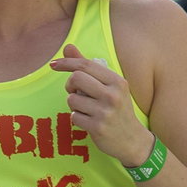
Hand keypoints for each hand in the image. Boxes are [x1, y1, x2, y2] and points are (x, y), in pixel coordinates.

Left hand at [49, 44, 152, 166]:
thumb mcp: (109, 86)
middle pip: (76, 78)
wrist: (132, 140)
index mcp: (117, 81)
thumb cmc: (118, 109)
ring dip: (74, 105)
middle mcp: (113, 95)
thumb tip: (68, 46)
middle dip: (70, 85)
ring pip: (72, 99)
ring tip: (86, 110)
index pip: (86, 65)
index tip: (54, 64)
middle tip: (76, 92)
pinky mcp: (98, 127)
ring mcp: (105, 112)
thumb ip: (88, 67)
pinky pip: (74, 116)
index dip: (66, 62)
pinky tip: (89, 122)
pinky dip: (77, 118)